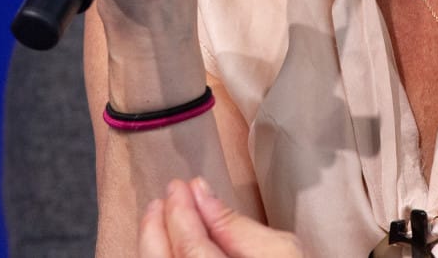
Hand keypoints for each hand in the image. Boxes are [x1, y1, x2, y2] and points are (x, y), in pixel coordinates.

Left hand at [141, 178, 306, 257]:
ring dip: (156, 248)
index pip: (190, 247)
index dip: (180, 212)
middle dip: (157, 229)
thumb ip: (237, 226)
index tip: (179, 185)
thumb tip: (202, 195)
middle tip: (165, 199)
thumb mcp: (282, 252)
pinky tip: (170, 250)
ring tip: (162, 221)